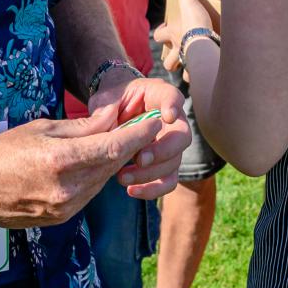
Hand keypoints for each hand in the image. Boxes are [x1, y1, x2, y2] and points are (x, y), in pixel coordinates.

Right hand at [0, 106, 181, 229]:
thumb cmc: (1, 152)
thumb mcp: (42, 128)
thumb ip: (83, 126)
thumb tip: (114, 116)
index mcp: (61, 160)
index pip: (114, 148)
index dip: (139, 134)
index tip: (156, 122)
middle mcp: (68, 188)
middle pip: (114, 165)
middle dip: (131, 145)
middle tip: (142, 126)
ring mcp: (66, 207)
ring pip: (104, 180)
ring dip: (114, 162)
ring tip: (117, 142)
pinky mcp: (63, 217)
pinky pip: (90, 193)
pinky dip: (97, 176)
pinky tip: (93, 163)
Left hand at [85, 74, 189, 199]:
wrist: (110, 113)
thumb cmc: (110, 100)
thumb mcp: (105, 97)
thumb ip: (106, 106)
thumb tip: (106, 119)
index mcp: (157, 96)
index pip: (172, 96)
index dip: (173, 105)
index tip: (167, 116)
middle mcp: (171, 120)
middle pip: (181, 135)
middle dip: (163, 150)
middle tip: (140, 159)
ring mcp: (169, 144)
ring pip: (174, 162)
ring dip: (152, 174)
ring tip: (122, 178)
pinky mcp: (163, 164)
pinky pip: (167, 181)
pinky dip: (152, 189)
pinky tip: (131, 191)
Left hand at [154, 0, 213, 73]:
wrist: (206, 43)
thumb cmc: (195, 24)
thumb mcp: (189, 0)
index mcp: (172, 35)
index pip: (158, 36)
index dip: (161, 33)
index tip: (167, 30)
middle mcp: (177, 51)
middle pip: (168, 62)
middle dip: (171, 61)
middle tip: (180, 53)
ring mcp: (189, 63)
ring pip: (184, 74)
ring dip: (188, 71)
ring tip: (196, 66)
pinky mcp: (201, 72)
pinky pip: (200, 79)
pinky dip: (203, 77)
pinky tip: (210, 72)